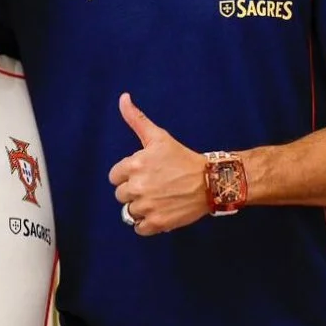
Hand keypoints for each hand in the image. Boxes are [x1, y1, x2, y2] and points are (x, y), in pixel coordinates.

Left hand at [108, 92, 208, 236]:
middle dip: (134, 192)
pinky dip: (147, 224)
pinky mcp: (157, 222)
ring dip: (141, 208)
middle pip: (121, 195)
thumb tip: (123, 98)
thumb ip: (137, 119)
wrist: (210, 181)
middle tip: (155, 187)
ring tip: (158, 200)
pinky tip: (160, 212)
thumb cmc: (183, 158)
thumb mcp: (159, 137)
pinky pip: (139, 228)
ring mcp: (147, 206)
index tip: (145, 174)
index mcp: (134, 165)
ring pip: (129, 212)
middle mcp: (137, 186)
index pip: (114, 177)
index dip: (128, 176)